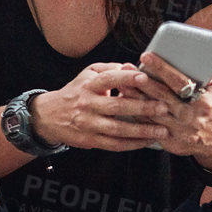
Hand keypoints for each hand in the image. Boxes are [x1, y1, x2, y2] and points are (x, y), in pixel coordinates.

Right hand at [31, 62, 171, 152]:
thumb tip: (132, 67)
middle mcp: (87, 105)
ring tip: (161, 129)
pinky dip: (132, 144)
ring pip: (117, 130)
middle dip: (142, 108)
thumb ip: (110, 69)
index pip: (107, 79)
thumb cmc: (75, 93)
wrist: (48, 116)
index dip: (126, 78)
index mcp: (87, 85)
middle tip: (163, 107)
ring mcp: (88, 124)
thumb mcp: (87, 75)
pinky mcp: (90, 140)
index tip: (145, 77)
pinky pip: (113, 144)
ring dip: (141, 131)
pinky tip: (147, 142)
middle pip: (116, 107)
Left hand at [133, 49, 211, 168]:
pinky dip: (133, 112)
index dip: (162, 69)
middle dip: (141, 81)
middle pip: (161, 97)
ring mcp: (178, 131)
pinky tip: (123, 99)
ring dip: (132, 96)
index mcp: (204, 102)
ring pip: (150, 112)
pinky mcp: (167, 141)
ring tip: (119, 81)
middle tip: (125, 68)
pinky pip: (146, 125)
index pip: (180, 82)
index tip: (146, 55)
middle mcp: (190, 117)